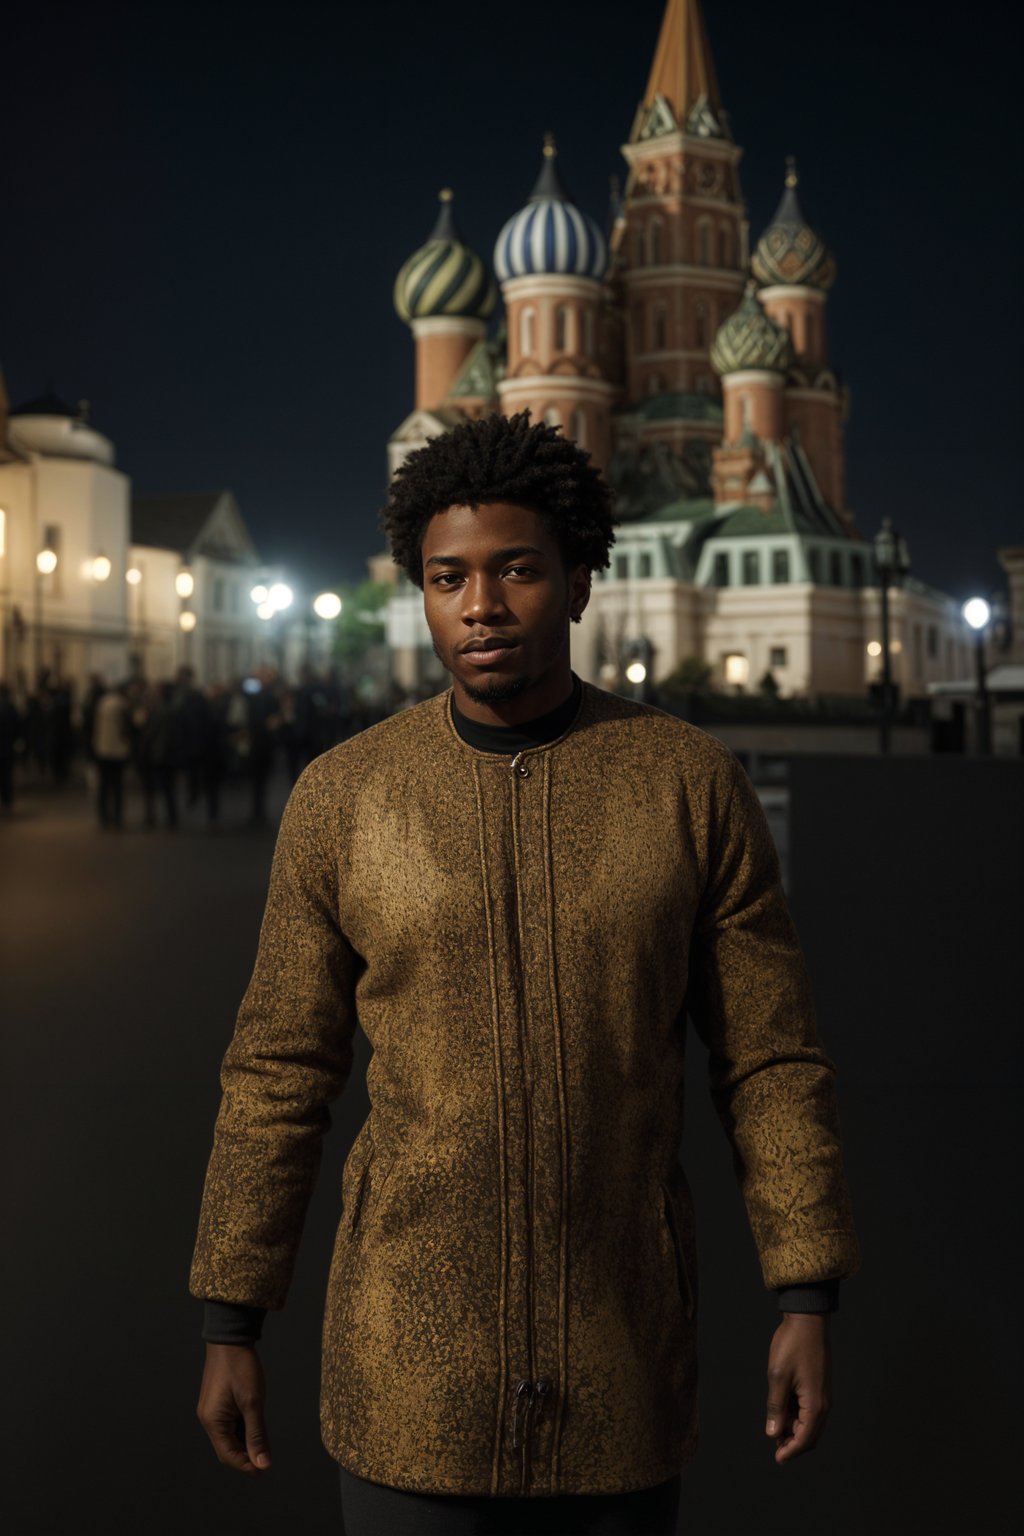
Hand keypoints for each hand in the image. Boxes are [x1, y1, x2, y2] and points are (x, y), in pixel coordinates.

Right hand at [196, 1342, 272, 1474]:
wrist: (230, 1337)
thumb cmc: (241, 1368)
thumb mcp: (253, 1402)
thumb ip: (257, 1435)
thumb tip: (262, 1464)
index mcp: (213, 1422)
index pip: (228, 1455)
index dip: (246, 1465)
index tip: (264, 1470)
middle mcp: (208, 1418)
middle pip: (227, 1448)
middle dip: (245, 1456)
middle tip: (266, 1459)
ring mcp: (211, 1409)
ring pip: (229, 1435)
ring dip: (244, 1442)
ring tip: (263, 1444)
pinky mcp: (217, 1401)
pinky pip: (228, 1423)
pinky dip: (241, 1429)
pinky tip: (254, 1427)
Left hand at [764, 1312, 831, 1462]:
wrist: (807, 1319)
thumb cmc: (792, 1345)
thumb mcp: (778, 1376)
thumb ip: (776, 1407)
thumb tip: (773, 1434)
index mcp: (815, 1404)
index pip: (805, 1439)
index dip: (791, 1451)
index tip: (777, 1458)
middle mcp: (823, 1403)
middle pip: (811, 1435)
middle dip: (794, 1444)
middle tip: (775, 1447)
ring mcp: (823, 1394)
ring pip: (811, 1424)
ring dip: (795, 1430)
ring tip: (776, 1430)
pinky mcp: (819, 1386)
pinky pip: (811, 1410)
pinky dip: (798, 1417)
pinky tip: (783, 1412)